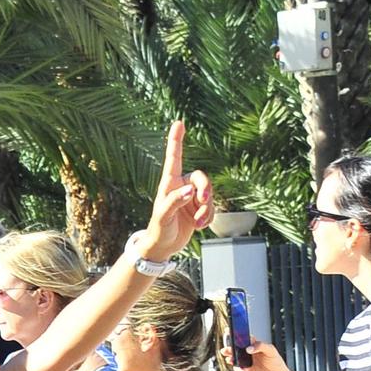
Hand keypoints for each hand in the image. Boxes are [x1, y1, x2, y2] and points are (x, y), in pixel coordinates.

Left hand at [133, 122, 215, 261]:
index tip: (178, 123)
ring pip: (208, 195)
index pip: (174, 158)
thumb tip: (190, 191)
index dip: (176, 141)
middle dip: (206, 190)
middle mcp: (182, 187)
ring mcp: (192, 198)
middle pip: (201, 178)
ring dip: (207, 209)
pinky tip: (200, 226)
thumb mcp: (163, 216)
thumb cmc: (158, 230)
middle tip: (203, 202)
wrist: (163, 247)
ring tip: (199, 223)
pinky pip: (212, 208)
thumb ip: (175, 202)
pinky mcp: (199, 209)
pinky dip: (209, 217)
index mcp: (169, 184)